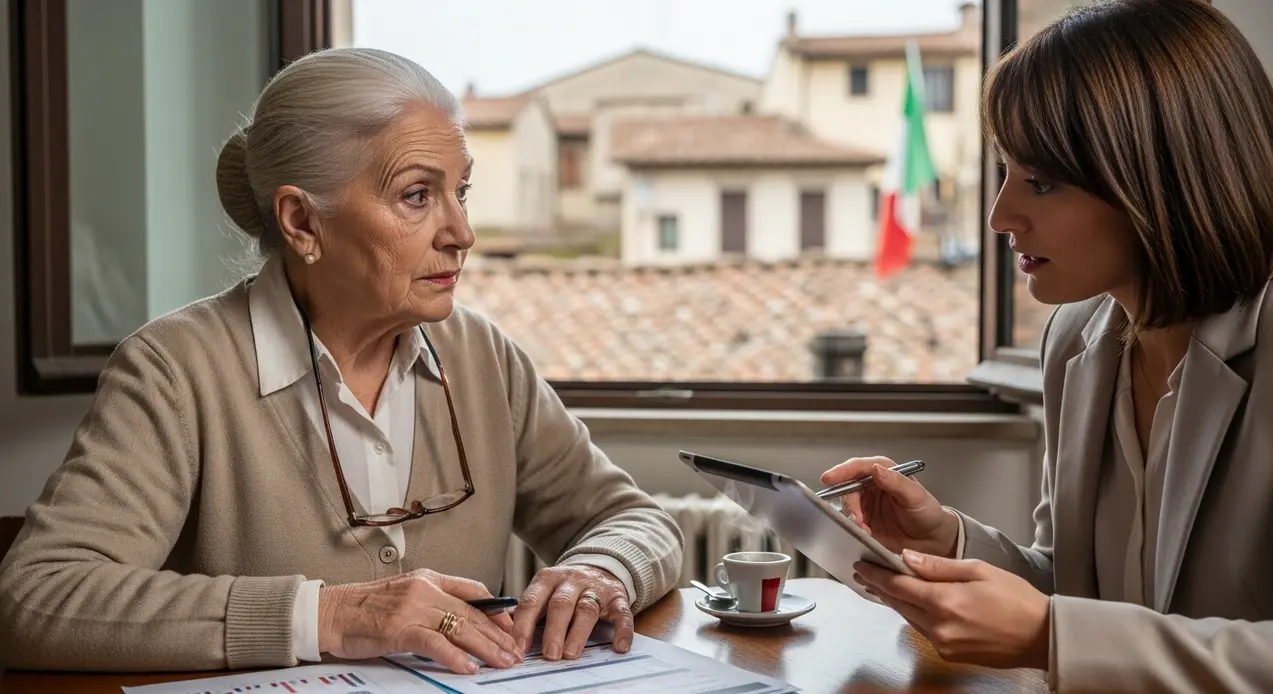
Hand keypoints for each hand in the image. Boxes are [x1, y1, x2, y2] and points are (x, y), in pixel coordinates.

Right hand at [317, 569, 522, 673]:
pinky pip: (435, 643)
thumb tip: (463, 620)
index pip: (474, 590)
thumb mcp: (406, 594)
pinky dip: (455, 657)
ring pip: (460, 627)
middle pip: (473, 612)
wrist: (330, 612)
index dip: (497, 610)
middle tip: (516, 651)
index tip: (511, 627)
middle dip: (499, 635)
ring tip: (502, 661)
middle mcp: (425, 589)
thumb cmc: (364, 607)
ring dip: (486, 648)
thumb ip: (433, 602)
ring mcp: (413, 608)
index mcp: (429, 578)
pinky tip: (469, 667)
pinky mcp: (400, 628)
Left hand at [512, 565, 632, 660]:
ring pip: (586, 609)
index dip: (524, 624)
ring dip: (578, 633)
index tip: (519, 646)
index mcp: (547, 579)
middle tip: (549, 654)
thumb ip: (529, 609)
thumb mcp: (544, 591)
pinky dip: (622, 630)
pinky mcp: (617, 597)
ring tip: (571, 654)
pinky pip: (622, 613)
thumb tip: (504, 634)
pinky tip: (619, 647)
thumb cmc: (565, 588)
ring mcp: (595, 588)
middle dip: (553, 630)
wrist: (600, 566)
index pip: (532, 600)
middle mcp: (571, 581)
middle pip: (560, 604)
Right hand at [821, 456, 958, 556]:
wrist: (931, 541)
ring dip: (851, 517)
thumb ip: (896, 482)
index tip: (829, 478)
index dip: (842, 471)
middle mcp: (872, 485)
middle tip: (856, 518)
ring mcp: (866, 504)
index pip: (859, 467)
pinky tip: (864, 534)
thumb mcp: (916, 496)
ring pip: (847, 505)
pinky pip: (850, 522)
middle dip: (849, 503)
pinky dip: (853, 528)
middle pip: (848, 487)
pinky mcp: (863, 521)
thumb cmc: (928, 514)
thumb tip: (876, 470)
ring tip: (864, 529)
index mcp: (885, 472)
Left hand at [853, 550, 1049, 669]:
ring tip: (882, 585)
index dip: (876, 574)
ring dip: (895, 601)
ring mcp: (943, 644)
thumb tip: (907, 559)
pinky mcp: (949, 654)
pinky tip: (910, 604)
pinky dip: (913, 615)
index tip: (862, 565)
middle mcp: (939, 627)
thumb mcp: (978, 570)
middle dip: (880, 587)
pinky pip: (922, 630)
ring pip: (908, 618)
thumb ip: (938, 566)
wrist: (1041, 636)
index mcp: (945, 602)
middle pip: (898, 604)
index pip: (897, 586)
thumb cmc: (1017, 600)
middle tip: (865, 573)